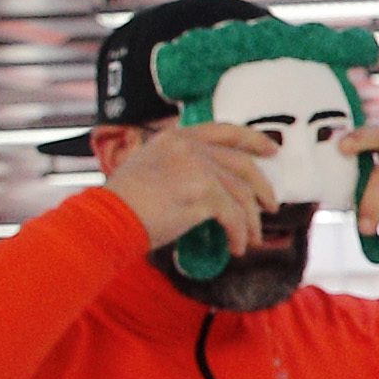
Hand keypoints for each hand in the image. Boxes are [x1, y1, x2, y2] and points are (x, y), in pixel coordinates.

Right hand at [103, 123, 274, 253]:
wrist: (106, 219)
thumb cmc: (123, 203)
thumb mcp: (149, 168)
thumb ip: (180, 166)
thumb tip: (216, 185)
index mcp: (175, 137)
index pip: (224, 131)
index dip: (253, 140)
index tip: (272, 151)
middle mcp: (188, 147)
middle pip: (242, 164)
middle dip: (263, 188)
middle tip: (271, 207)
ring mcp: (197, 168)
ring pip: (242, 195)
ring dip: (251, 221)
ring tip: (251, 239)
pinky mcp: (203, 193)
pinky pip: (234, 217)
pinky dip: (239, 234)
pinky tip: (236, 247)